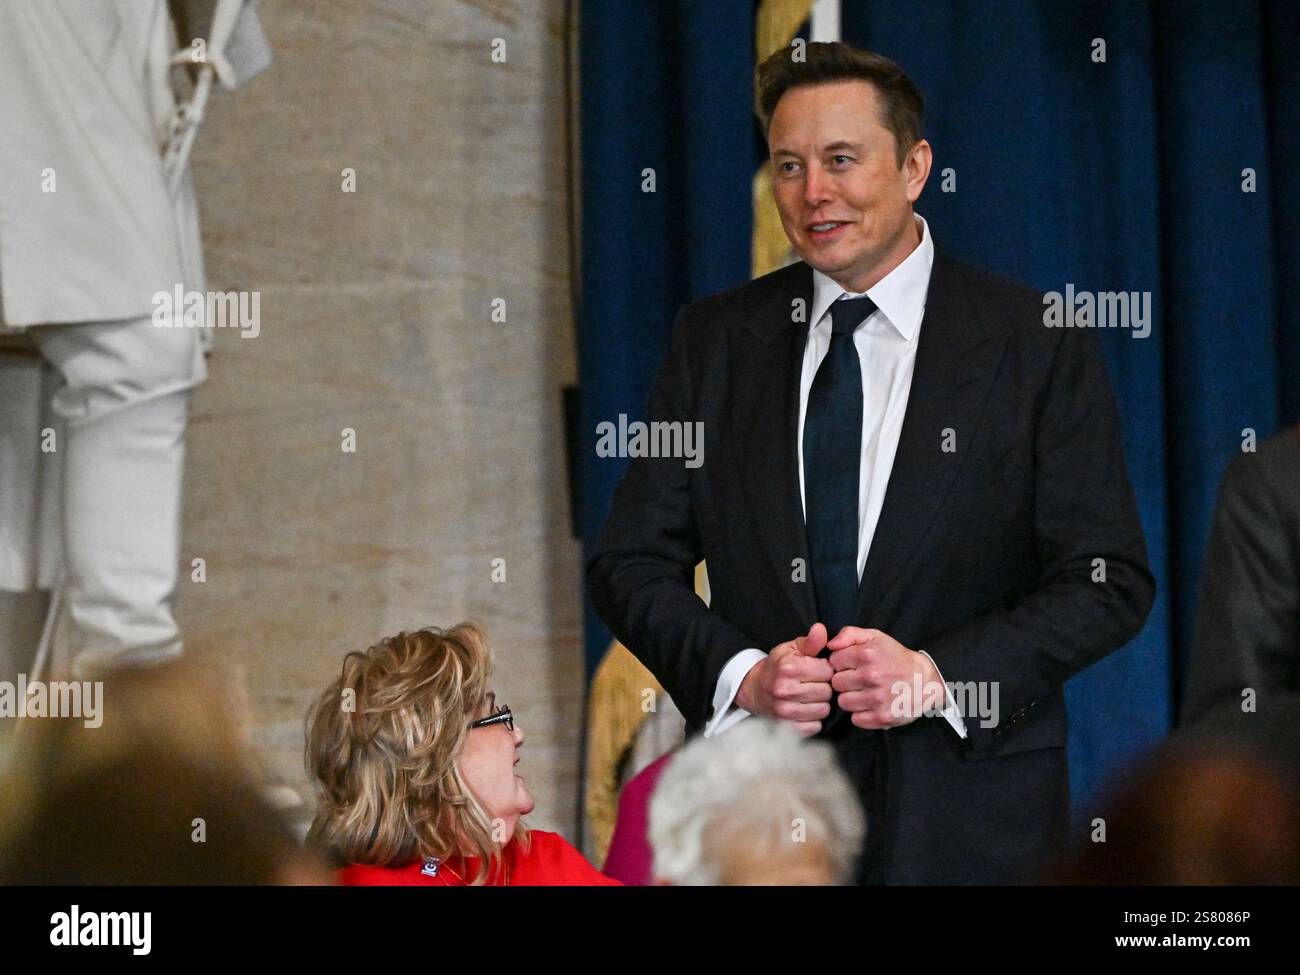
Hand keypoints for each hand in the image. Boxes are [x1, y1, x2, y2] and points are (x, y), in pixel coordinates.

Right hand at [736, 622, 833, 736]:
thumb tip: (820, 629)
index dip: (825, 669)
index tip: (816, 670)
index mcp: (788, 667)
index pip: (827, 671)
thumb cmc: (778, 667)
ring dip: (820, 704)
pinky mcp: (786, 727)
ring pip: (823, 710)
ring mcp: (784, 710)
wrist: (754, 689)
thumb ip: (810, 641)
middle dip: (824, 687)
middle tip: (812, 684)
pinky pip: (815, 726)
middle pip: (827, 692)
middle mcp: (785, 690)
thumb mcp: (791, 648)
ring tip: (810, 696)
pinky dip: (814, 719)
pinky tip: (805, 709)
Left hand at [827, 627, 943, 729]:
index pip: (834, 662)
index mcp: (868, 654)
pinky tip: (871, 705)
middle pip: (836, 683)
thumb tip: (830, 645)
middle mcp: (872, 676)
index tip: (852, 665)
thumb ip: (849, 634)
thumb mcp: (875, 637)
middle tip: (859, 680)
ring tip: (864, 692)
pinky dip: (861, 714)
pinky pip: (855, 719)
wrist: (925, 680)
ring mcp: (878, 698)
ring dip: (851, 698)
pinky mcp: (883, 717)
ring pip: (843, 702)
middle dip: (845, 681)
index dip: (841, 663)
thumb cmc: (895, 657)